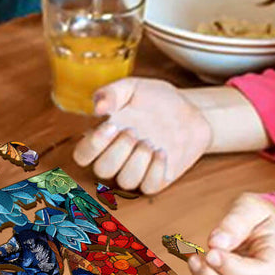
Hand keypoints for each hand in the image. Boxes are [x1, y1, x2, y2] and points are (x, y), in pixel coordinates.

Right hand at [71, 77, 211, 193]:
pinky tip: (162, 152)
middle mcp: (118, 157)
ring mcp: (138, 170)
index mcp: (105, 137)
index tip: (112, 125)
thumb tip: (97, 108)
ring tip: (150, 141)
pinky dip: (155, 170)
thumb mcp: (132, 87)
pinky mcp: (157, 179)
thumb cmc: (157, 99)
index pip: (83, 155)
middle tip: (134, 131)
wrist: (192, 111)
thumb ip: (111, 93)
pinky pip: (148, 187)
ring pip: (125, 181)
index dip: (92, 145)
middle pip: (102, 171)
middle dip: (118, 151)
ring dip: (137, 161)